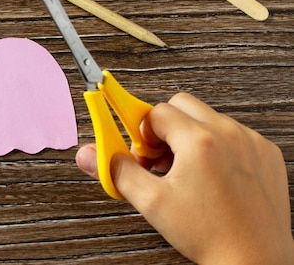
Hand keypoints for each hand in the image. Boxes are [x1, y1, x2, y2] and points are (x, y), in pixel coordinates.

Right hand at [76, 92, 293, 264]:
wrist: (255, 260)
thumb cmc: (209, 235)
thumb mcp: (152, 203)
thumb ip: (116, 171)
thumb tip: (89, 154)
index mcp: (199, 141)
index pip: (156, 112)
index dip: (143, 133)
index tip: (141, 151)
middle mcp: (228, 134)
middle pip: (182, 105)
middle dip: (165, 127)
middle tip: (161, 159)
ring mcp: (250, 141)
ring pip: (207, 117)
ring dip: (190, 135)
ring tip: (186, 172)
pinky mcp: (266, 153)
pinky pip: (233, 133)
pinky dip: (218, 146)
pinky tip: (211, 176)